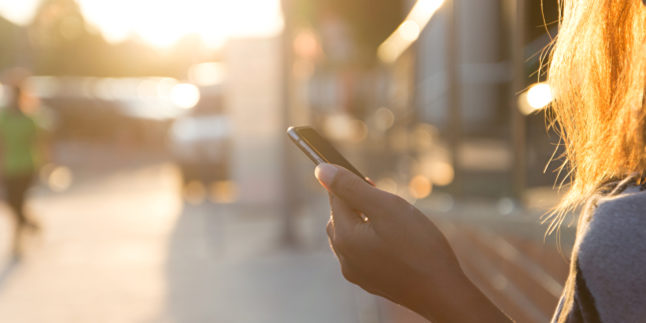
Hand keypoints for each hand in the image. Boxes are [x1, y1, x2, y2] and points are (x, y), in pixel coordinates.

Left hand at [315, 163, 510, 321]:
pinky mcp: (372, 282)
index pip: (336, 197)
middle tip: (384, 198)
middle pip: (341, 217)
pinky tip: (397, 242)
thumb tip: (321, 171)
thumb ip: (351, 187)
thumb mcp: (386, 207)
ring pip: (352, 236)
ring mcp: (357, 273)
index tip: (369, 177)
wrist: (442, 292)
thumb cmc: (418, 247)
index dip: (351, 182)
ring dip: (366, 222)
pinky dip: (374, 241)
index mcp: (344, 237)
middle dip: (358, 203)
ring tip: (393, 220)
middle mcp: (344, 257)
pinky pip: (364, 253)